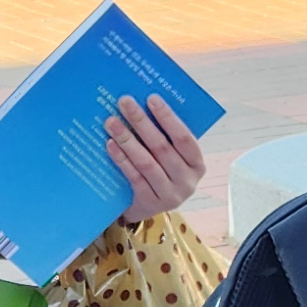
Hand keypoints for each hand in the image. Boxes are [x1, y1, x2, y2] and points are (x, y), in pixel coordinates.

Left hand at [106, 96, 206, 221]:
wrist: (145, 208)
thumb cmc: (158, 173)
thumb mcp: (169, 158)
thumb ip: (164, 137)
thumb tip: (142, 103)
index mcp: (197, 164)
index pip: (184, 137)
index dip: (168, 117)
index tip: (151, 98)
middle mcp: (187, 181)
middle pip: (162, 147)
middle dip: (141, 122)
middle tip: (124, 103)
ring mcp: (170, 195)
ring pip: (146, 162)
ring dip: (127, 139)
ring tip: (111, 122)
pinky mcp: (151, 204)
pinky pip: (134, 177)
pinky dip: (121, 159)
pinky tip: (110, 145)